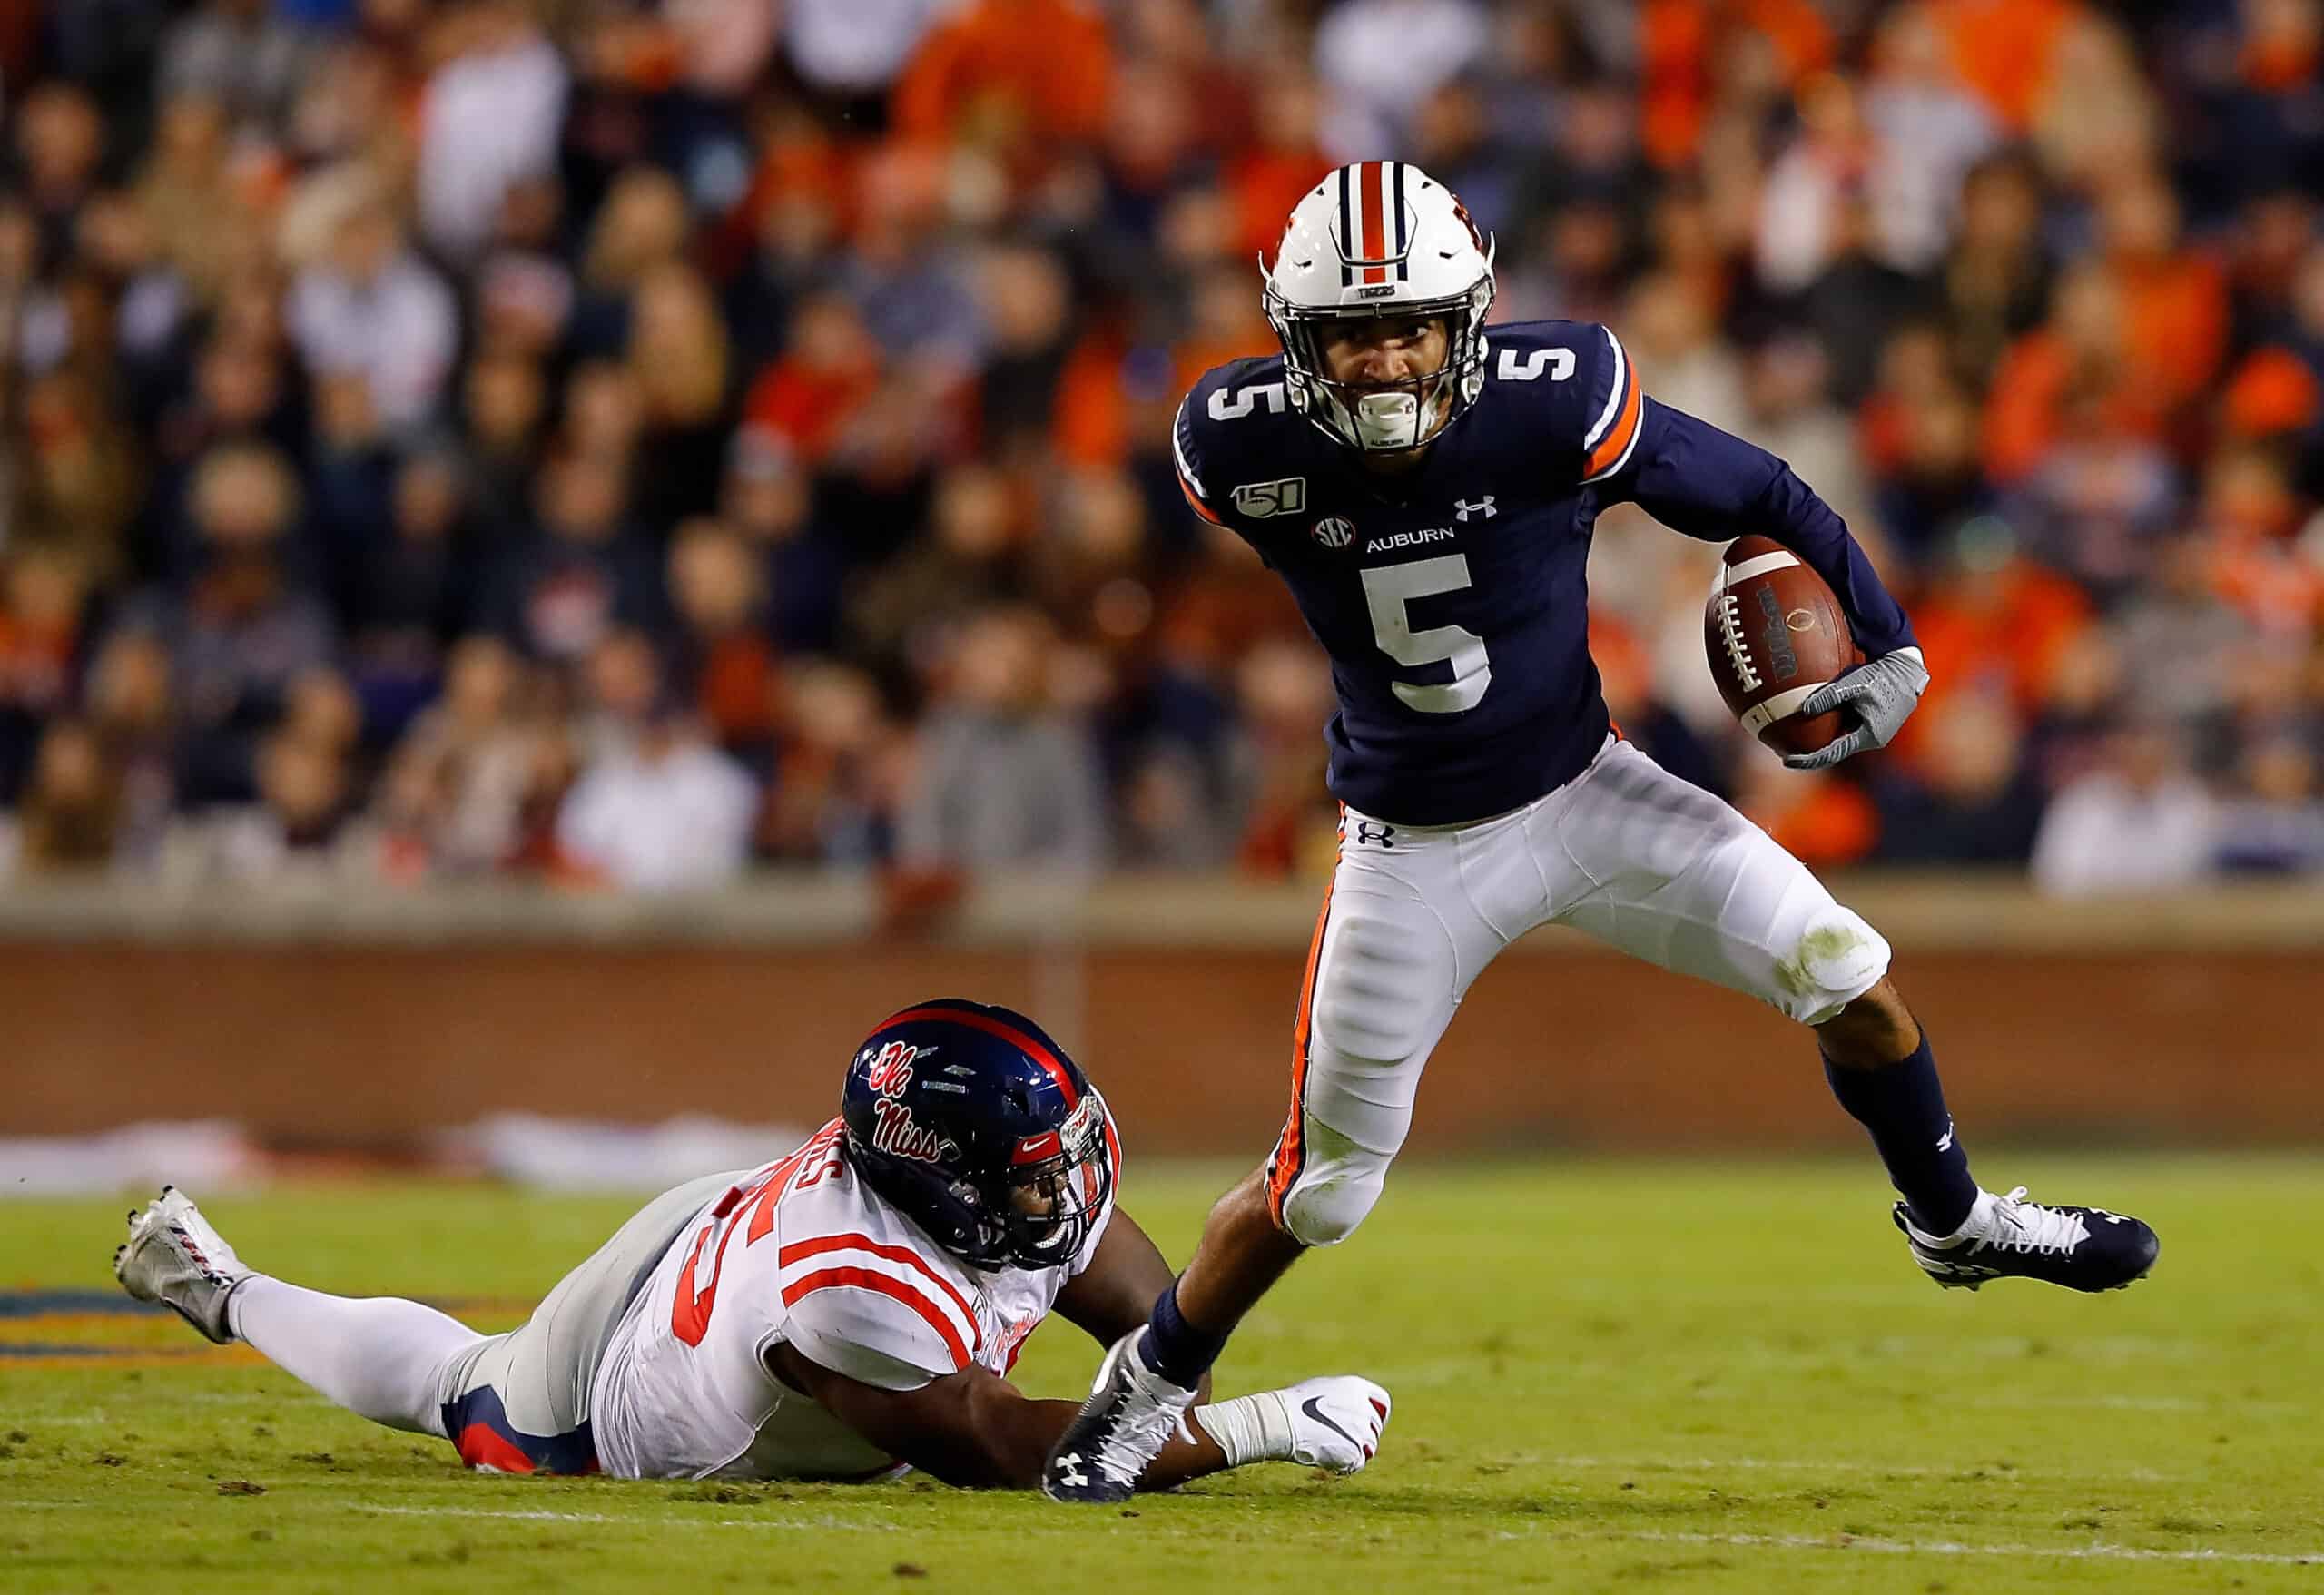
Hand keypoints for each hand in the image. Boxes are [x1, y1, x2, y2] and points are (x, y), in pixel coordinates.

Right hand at [1278, 1375, 1391, 1472]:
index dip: (1378, 1413)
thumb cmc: (1295, 1406)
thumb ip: (1344, 1398)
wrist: (1283, 1422)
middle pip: (1375, 1427)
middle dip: (1363, 1434)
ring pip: (1369, 1446)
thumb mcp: (1322, 1389)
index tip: (1369, 1422)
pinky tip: (1327, 1457)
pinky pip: (1358, 1463)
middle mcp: (1364, 1408)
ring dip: (1354, 1449)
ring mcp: (1362, 1432)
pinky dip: (1346, 1464)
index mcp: (1357, 1388)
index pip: (1382, 1402)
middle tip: (1341, 1440)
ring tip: (1328, 1446)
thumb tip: (1351, 1411)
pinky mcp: (1356, 1453)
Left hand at [1781, 646, 1928, 770]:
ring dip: (1822, 738)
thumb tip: (1804, 709)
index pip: (1831, 755)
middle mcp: (1871, 738)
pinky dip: (1831, 725)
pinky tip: (1815, 717)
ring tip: (1795, 736)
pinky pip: (1848, 727)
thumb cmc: (1882, 676)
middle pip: (1835, 750)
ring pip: (1842, 738)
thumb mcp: (1852, 684)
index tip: (1786, 760)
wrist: (1907, 669)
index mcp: (1868, 736)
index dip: (1807, 761)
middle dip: (1811, 752)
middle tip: (1785, 750)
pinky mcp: (1874, 721)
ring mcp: (1873, 730)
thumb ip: (1828, 697)